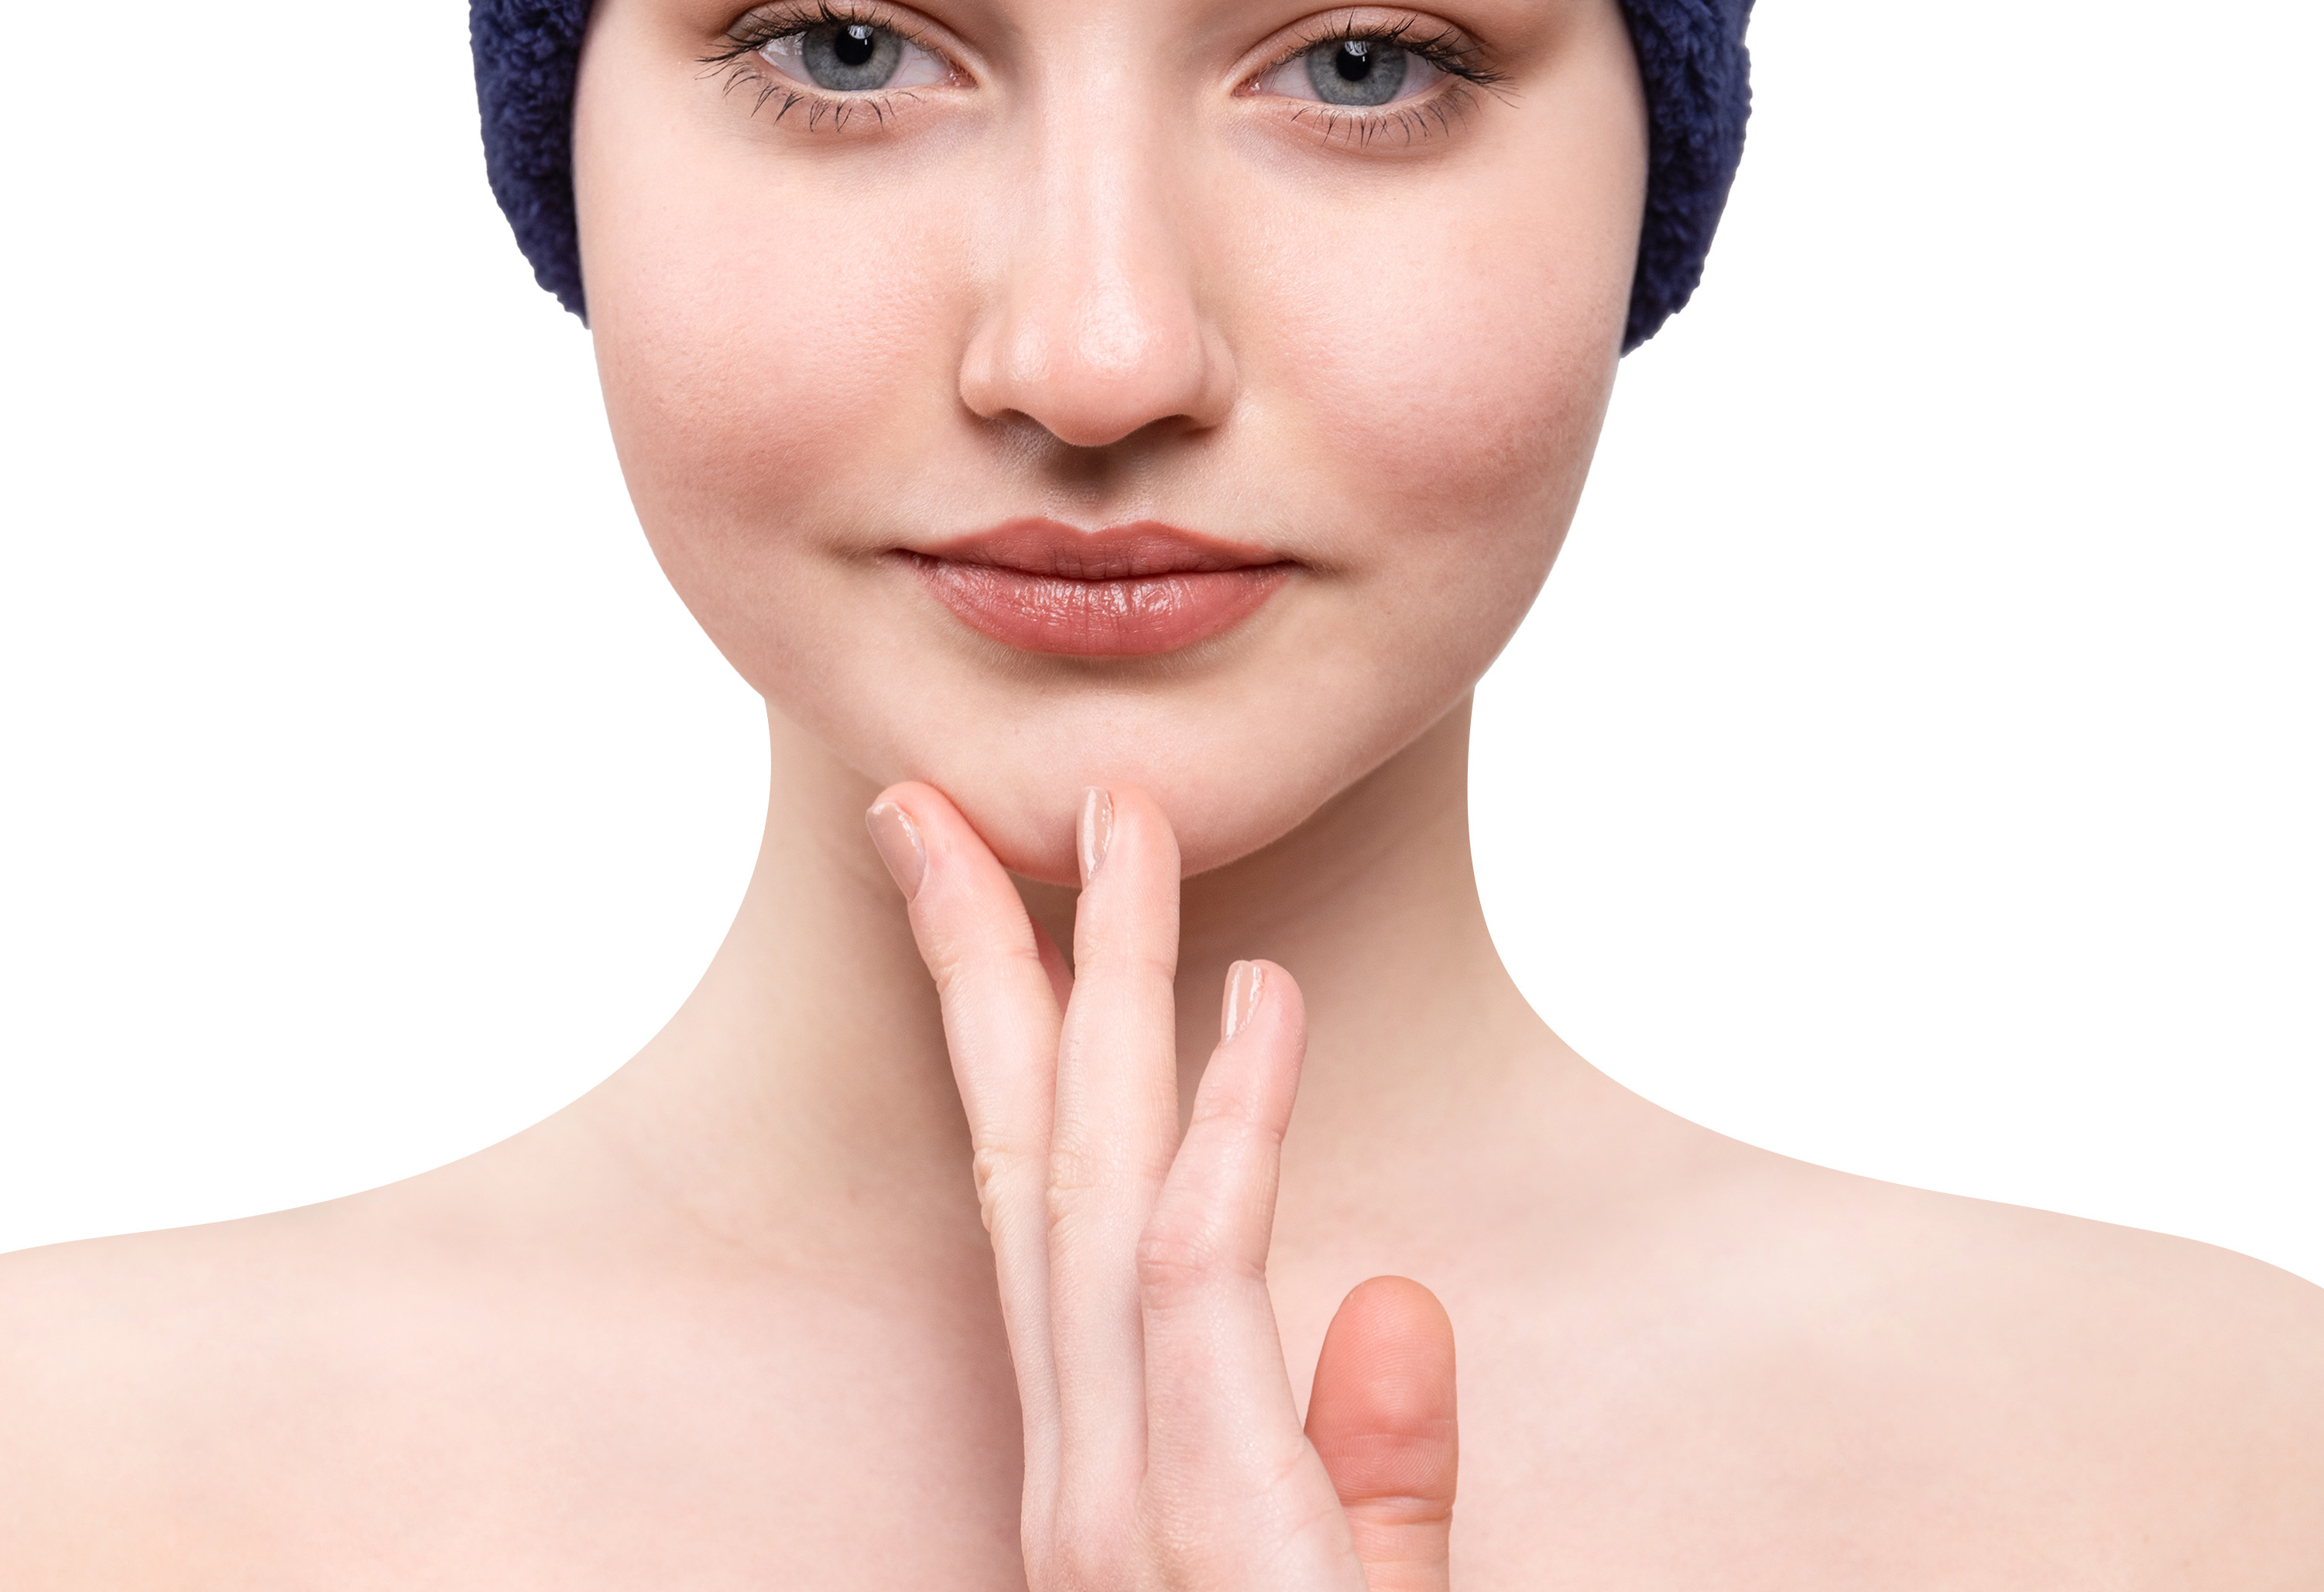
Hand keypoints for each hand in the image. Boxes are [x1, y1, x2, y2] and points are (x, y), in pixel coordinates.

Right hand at [868, 779, 1458, 1588]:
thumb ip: (1370, 1469)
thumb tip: (1394, 1301)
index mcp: (1099, 1481)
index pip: (1039, 1214)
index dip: (1013, 1042)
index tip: (998, 900)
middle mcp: (1081, 1481)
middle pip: (1025, 1159)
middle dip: (981, 960)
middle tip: (929, 804)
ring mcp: (1117, 1511)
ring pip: (1092, 1175)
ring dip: (1103, 974)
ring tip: (1118, 815)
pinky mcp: (1200, 1527)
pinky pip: (1200, 1266)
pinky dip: (1232, 1112)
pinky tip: (1263, 989)